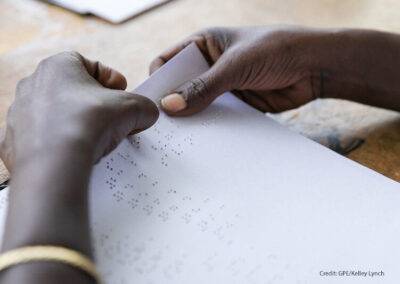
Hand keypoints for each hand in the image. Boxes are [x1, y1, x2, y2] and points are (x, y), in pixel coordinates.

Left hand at [0, 51, 158, 171]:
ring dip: (75, 121)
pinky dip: (57, 141)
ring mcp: (20, 113)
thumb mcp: (132, 107)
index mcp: (58, 66)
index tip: (123, 91)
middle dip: (94, 101)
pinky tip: (73, 151)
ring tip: (95, 137)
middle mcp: (33, 84)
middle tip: (111, 116)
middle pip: (72, 89)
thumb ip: (144, 105)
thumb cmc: (89, 123)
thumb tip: (148, 113)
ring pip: (55, 113)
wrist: (56, 162)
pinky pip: (41, 136)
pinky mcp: (14, 140)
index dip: (111, 78)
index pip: (89, 65)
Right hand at [150, 26, 399, 114]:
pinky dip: (211, 126)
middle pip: (180, 86)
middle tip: (163, 128)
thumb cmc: (275, 50)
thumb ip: (202, 87)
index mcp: (203, 44)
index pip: (167, 62)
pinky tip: (205, 139)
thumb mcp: (234, 66)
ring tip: (180, 138)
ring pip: (198, 104)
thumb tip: (170, 106)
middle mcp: (209, 65)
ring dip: (192, 117)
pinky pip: (217, 116)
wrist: (314, 66)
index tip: (151, 104)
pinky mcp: (237, 103)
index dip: (157, 81)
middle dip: (172, 103)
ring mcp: (223, 85)